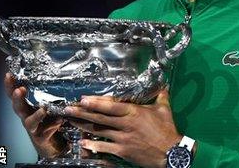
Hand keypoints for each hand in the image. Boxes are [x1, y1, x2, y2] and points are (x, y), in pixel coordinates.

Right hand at [4, 73, 65, 157]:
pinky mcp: (41, 137)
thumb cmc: (47, 120)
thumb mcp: (48, 104)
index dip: (10, 86)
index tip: (8, 75)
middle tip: (20, 90)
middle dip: (17, 99)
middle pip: (18, 108)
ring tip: (43, 110)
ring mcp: (33, 128)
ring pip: (29, 122)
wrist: (50, 143)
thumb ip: (51, 94)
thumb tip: (59, 75)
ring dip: (36, 116)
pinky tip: (58, 122)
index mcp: (27, 107)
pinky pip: (44, 133)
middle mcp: (27, 116)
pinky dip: (51, 127)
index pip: (16, 95)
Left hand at [65, 89, 180, 167]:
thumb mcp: (164, 110)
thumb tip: (163, 86)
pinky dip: (92, 145)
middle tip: (68, 109)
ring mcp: (123, 138)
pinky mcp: (122, 151)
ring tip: (72, 122)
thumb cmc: (167, 130)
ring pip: (99, 131)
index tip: (83, 99)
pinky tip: (82, 142)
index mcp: (135, 113)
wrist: (170, 152)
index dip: (96, 102)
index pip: (111, 106)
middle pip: (100, 118)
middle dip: (83, 113)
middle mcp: (126, 125)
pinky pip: (104, 147)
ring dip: (84, 126)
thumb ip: (161, 96)